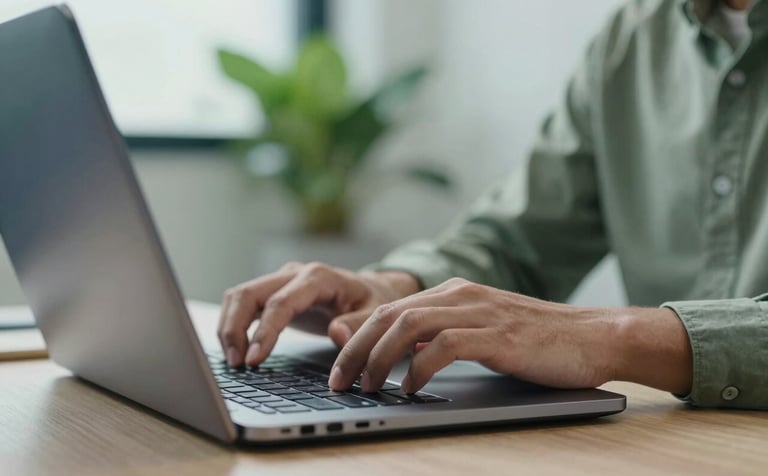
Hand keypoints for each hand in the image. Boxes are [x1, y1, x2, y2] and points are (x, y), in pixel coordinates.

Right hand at [217, 262, 420, 366]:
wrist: (373, 289)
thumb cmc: (373, 302)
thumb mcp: (376, 314)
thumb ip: (358, 325)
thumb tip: (336, 334)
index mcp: (318, 277)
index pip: (280, 303)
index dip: (263, 331)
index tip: (253, 360)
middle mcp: (294, 273)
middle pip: (248, 294)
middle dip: (235, 329)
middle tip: (236, 365)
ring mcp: (280, 280)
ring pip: (239, 296)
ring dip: (229, 327)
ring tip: (233, 361)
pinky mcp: (272, 292)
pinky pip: (242, 303)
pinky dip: (233, 324)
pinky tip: (235, 350)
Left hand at [328, 278, 692, 394]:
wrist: (594, 336)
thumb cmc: (537, 340)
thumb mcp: (482, 331)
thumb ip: (443, 335)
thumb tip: (401, 358)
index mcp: (454, 293)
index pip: (390, 309)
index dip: (357, 336)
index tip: (338, 364)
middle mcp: (461, 296)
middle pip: (389, 316)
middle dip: (356, 349)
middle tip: (340, 380)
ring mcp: (478, 313)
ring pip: (408, 326)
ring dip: (379, 358)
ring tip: (367, 386)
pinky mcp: (497, 335)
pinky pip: (443, 346)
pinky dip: (418, 367)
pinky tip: (409, 387)